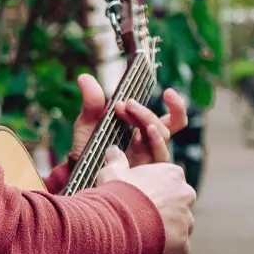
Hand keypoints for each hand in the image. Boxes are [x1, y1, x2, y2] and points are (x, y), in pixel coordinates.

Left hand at [66, 74, 187, 168]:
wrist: (77, 175)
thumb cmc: (86, 152)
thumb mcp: (88, 124)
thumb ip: (92, 103)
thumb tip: (84, 77)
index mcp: (142, 131)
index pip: (171, 118)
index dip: (176, 105)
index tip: (167, 92)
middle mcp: (148, 144)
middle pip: (167, 125)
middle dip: (147, 111)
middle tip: (128, 102)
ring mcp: (147, 157)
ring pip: (162, 135)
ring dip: (148, 118)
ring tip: (130, 109)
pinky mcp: (146, 171)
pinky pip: (160, 155)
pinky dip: (156, 140)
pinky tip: (146, 130)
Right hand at [97, 148, 195, 253]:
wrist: (119, 221)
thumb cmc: (117, 193)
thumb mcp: (113, 172)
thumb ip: (117, 161)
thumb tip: (113, 150)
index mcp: (172, 173)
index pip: (170, 182)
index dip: (155, 192)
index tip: (141, 199)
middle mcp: (186, 194)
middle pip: (178, 204)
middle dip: (164, 212)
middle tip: (143, 218)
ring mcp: (187, 219)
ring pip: (181, 226)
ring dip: (167, 231)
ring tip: (145, 235)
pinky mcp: (184, 241)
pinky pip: (180, 247)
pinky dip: (169, 251)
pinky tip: (152, 249)